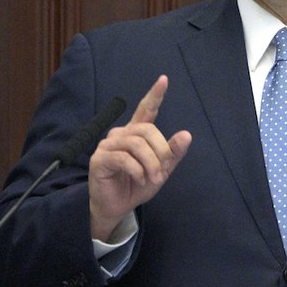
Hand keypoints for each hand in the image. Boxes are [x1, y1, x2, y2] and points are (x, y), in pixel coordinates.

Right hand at [88, 75, 191, 240]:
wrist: (117, 207)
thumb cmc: (137, 185)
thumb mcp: (161, 170)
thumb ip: (173, 154)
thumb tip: (186, 134)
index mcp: (136, 134)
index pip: (146, 110)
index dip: (155, 95)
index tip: (164, 79)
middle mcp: (121, 134)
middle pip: (147, 130)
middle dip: (160, 151)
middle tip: (161, 172)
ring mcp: (108, 145)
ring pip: (136, 144)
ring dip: (150, 164)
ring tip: (152, 178)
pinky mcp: (99, 159)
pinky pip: (124, 158)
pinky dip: (137, 170)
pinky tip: (140, 179)